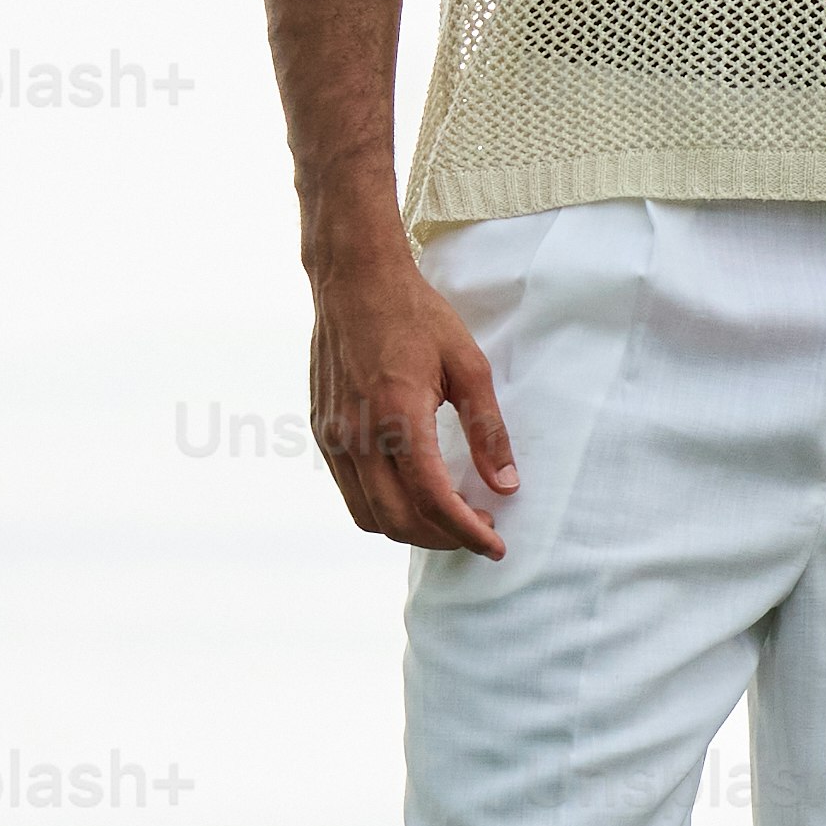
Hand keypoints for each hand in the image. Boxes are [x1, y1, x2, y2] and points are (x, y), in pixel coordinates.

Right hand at [303, 256, 513, 554]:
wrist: (353, 279)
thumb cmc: (414, 314)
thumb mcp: (467, 364)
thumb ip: (487, 429)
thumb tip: (504, 484)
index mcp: (398, 416)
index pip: (433, 501)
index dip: (468, 534)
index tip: (495, 546)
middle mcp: (357, 434)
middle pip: (398, 521)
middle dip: (442, 539)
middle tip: (478, 530)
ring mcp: (333, 436)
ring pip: (368, 516)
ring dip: (410, 529)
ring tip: (447, 517)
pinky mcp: (321, 432)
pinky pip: (349, 491)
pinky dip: (383, 507)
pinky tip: (411, 491)